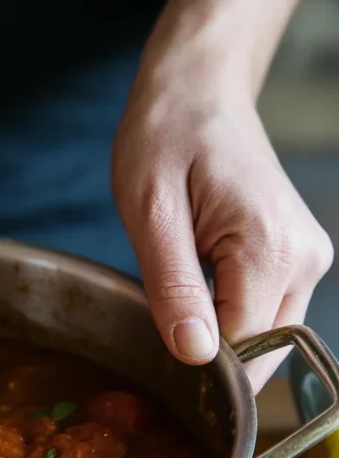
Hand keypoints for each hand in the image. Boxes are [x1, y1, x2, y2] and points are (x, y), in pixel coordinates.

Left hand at [112, 47, 332, 391]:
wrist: (198, 90)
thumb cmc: (167, 136)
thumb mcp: (150, 212)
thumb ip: (174, 288)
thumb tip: (196, 356)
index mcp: (271, 249)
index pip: (243, 351)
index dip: (197, 367)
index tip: (155, 356)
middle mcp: (305, 259)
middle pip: (262, 352)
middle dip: (212, 359)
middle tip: (159, 329)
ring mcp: (308, 258)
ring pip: (266, 338)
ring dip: (221, 337)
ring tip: (178, 298)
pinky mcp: (297, 258)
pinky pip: (265, 312)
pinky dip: (230, 318)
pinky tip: (196, 293)